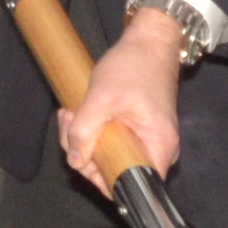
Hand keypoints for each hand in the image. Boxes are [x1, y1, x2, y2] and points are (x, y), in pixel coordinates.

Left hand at [59, 5, 183, 189]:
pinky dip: (93, 131)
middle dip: (85, 152)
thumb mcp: (102, 98)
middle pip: (116, 171)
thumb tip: (75, 161)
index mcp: (158, 148)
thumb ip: (85, 132)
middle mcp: (158, 150)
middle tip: (69, 124)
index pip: (131, 186)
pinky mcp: (138, 130)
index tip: (81, 157)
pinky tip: (79, 114)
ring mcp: (148, 140)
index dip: (101, 179)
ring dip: (84, 139)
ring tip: (71, 113)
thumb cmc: (133, 66)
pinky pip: (112, 142)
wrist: (149, 41)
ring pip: (110, 156)